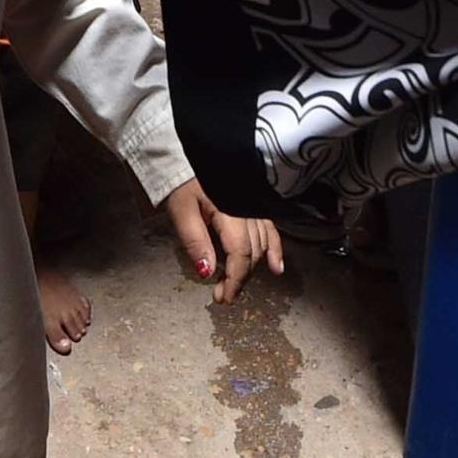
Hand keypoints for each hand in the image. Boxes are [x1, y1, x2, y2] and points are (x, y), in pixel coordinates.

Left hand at [161, 181, 282, 302]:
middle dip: (239, 277)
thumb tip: (207, 272)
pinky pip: (271, 231)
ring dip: (252, 268)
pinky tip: (276, 268)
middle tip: (223, 294)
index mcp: (229, 211)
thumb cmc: (183, 185)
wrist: (190, 159)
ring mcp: (254, 209)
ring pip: (261, 245)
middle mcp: (247, 211)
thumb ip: (195, 241)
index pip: (240, 253)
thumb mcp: (181, 211)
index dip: (234, 279)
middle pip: (251, 252)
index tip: (223, 298)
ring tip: (239, 285)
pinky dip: (274, 249)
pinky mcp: (255, 207)